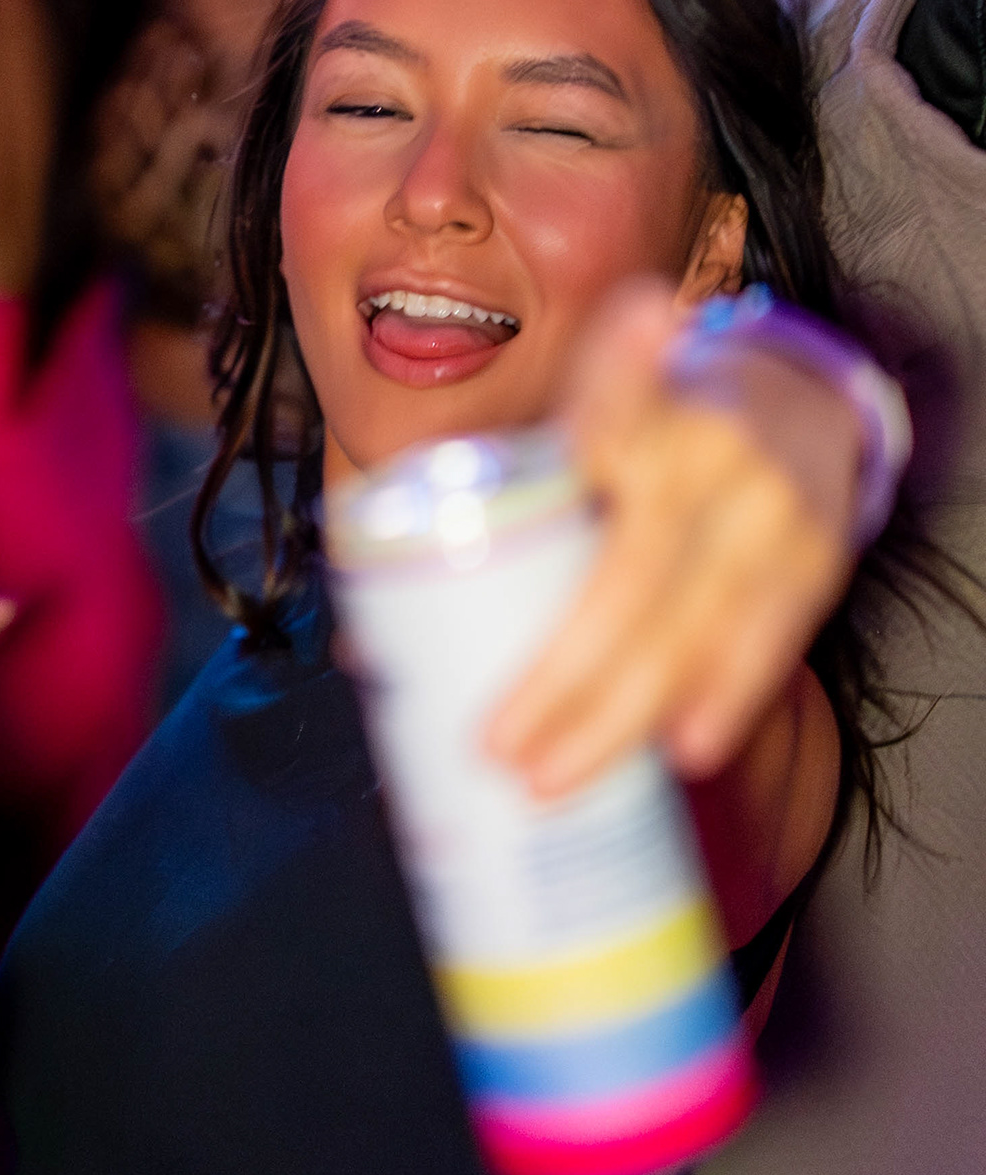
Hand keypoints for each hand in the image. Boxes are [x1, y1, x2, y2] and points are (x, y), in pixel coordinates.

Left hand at [487, 280, 860, 795]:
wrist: (799, 398)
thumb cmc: (651, 435)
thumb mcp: (584, 425)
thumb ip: (495, 503)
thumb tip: (359, 648)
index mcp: (635, 401)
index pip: (612, 401)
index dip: (595, 414)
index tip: (588, 431)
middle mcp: (707, 446)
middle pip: (630, 573)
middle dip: (562, 673)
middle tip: (500, 749)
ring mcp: (768, 503)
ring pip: (693, 619)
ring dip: (625, 710)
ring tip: (558, 776)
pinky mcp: (817, 554)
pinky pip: (768, 637)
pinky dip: (727, 695)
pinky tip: (684, 749)